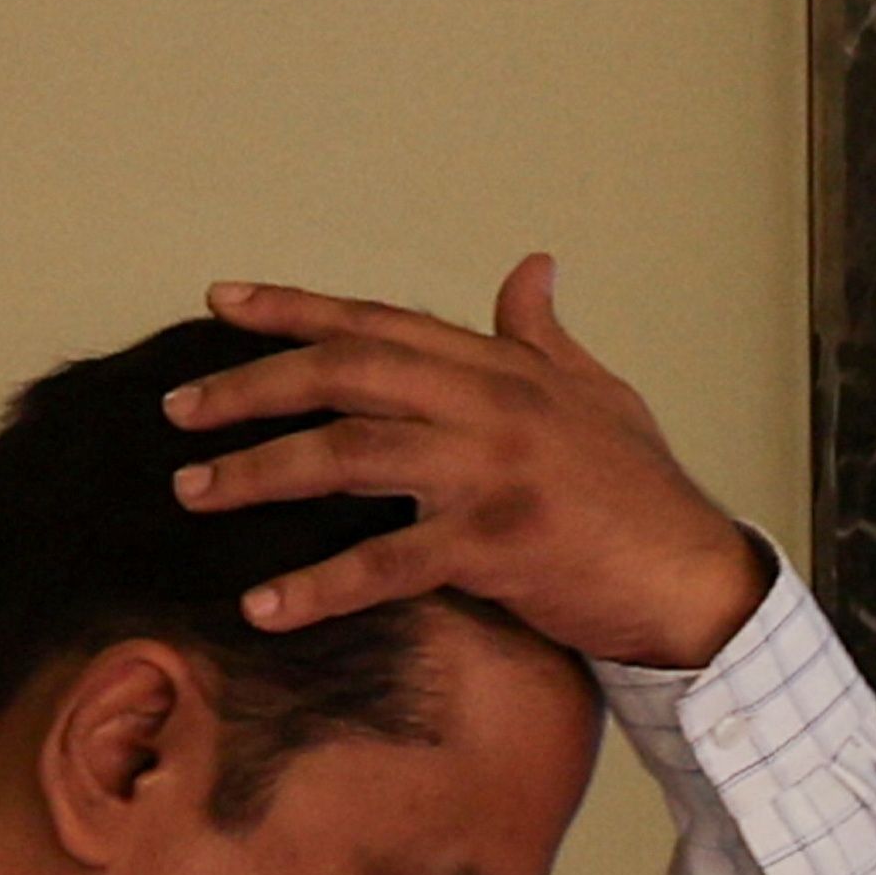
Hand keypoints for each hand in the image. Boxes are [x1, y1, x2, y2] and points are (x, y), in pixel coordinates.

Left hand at [164, 257, 774, 670]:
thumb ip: (543, 335)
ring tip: (194, 492)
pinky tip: (265, 606)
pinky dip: (320, 585)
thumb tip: (530, 268)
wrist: (696, 577)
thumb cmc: (644, 493)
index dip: (294, 309)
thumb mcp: (598, 394)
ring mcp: (492, 473)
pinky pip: (388, 563)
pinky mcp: (498, 545)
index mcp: (504, 367)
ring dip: (260, 474)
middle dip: (251, 388)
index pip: (379, 322)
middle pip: (345, 377)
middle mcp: (490, 406)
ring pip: (350, 457)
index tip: (220, 302)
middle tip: (178, 410)